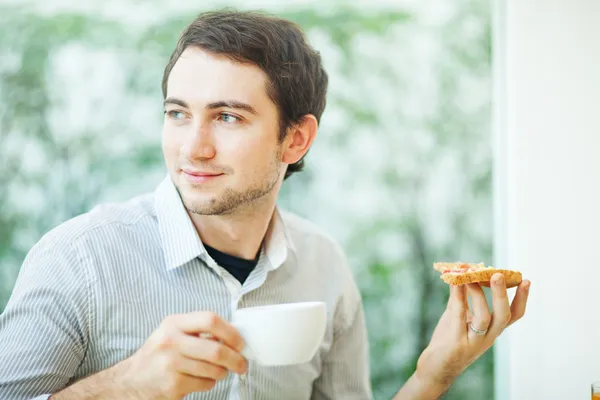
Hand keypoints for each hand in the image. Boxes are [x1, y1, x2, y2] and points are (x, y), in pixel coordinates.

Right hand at [115, 311, 247, 399]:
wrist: (130, 380)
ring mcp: (170, 364)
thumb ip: (199, 330)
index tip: (241, 342)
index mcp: (174, 323)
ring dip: (222, 373)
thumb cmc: (158, 354)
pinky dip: (209, 383)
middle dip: (236, 359)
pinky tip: (200, 379)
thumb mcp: (173, 333)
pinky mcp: (172, 385)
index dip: (231, 332)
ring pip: (213, 370)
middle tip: (242, 364)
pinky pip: (204, 384)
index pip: (210, 320)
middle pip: (216, 350)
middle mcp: (171, 341)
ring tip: (218, 371)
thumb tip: (234, 336)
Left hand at [415, 273, 530, 391]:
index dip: (522, 298)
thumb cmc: (449, 340)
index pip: (514, 314)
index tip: (526, 280)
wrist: (436, 367)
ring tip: (470, 277)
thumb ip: (461, 297)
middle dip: (502, 294)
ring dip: (478, 295)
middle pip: (504, 316)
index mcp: (493, 329)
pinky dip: (458, 300)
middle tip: (498, 275)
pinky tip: (454, 285)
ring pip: (484, 318)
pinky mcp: (458, 344)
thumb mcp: (458, 315)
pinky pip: (460, 318)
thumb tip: (463, 271)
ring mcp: (474, 341)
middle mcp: (488, 336)